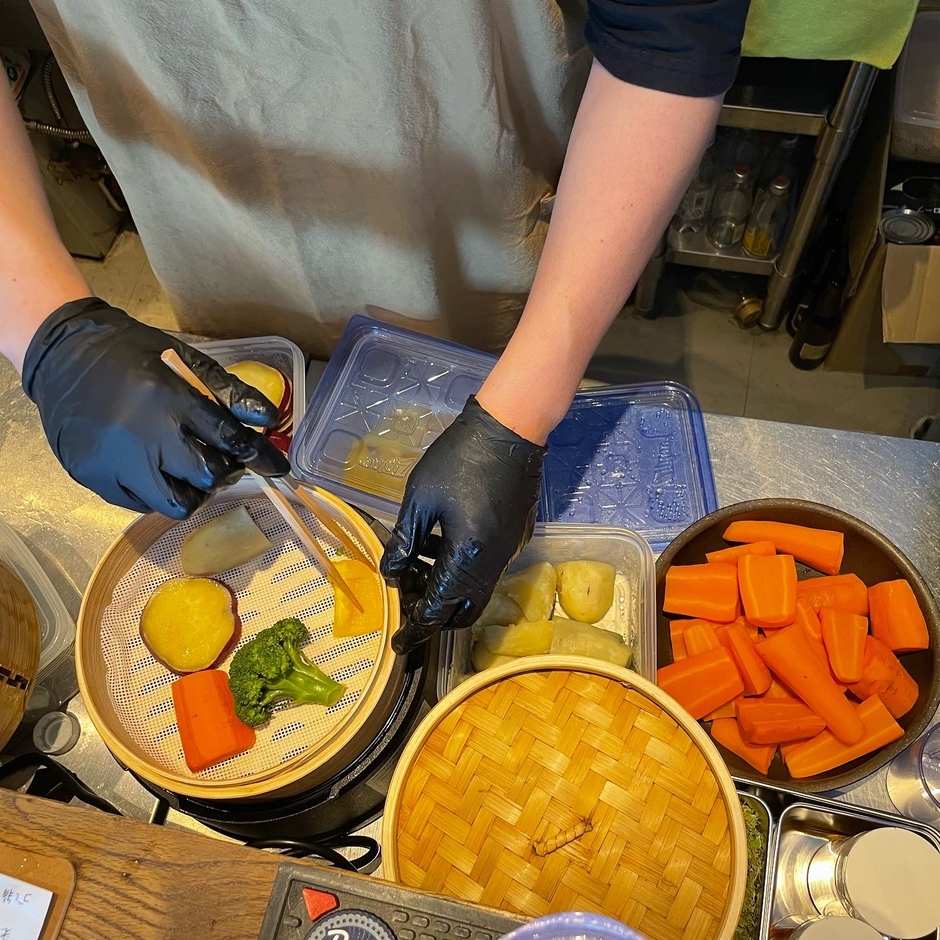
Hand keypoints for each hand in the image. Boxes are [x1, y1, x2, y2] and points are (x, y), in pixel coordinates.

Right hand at [22, 297, 289, 516]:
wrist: (63, 354)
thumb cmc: (133, 354)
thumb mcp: (184, 360)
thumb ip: (227, 392)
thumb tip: (267, 420)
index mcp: (169, 400)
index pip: (229, 439)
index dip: (259, 456)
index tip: (278, 467)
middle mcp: (142, 437)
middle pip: (206, 477)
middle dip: (221, 470)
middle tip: (218, 457)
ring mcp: (114, 463)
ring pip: (174, 503)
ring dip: (192, 491)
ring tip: (187, 469)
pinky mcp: (93, 478)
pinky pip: (140, 504)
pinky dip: (157, 492)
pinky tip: (154, 469)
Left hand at [380, 396, 545, 653]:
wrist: (510, 429)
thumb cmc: (459, 458)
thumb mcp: (419, 498)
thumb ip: (403, 542)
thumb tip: (392, 575)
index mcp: (468, 555)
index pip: (439, 607)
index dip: (417, 627)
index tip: (400, 644)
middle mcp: (494, 562)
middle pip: (464, 609)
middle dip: (435, 612)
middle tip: (408, 593)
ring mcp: (510, 550)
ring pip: (477, 590)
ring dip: (447, 587)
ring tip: (418, 557)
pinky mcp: (517, 537)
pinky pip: (488, 568)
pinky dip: (463, 568)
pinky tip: (443, 539)